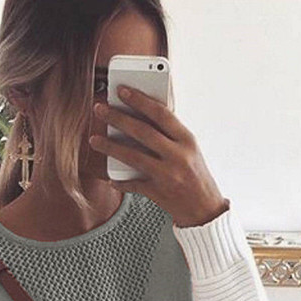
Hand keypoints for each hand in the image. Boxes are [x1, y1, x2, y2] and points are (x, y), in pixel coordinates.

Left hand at [88, 86, 230, 227]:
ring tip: (94, 139)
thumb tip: (141, 116)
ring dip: (110, 147)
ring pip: (133, 157)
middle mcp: (178, 156)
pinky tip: (110, 177)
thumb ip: (170, 135)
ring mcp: (168, 175)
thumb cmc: (195, 176)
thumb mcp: (190, 150)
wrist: (205, 210)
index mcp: (187, 140)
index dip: (139, 100)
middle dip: (118, 118)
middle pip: (142, 132)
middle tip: (99, 110)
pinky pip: (133, 184)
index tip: (122, 90)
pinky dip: (120, 181)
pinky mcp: (159, 193)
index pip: (161, 113)